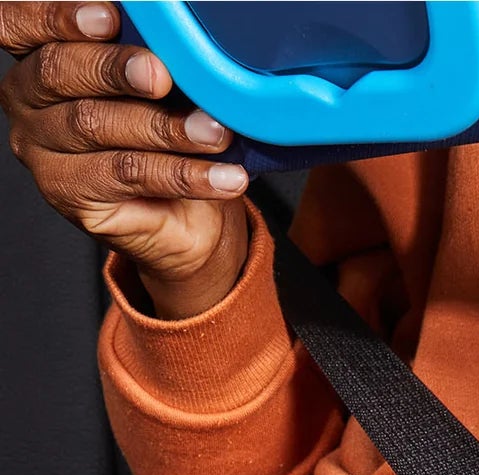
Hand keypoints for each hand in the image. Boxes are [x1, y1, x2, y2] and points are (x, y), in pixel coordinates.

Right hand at [0, 1, 247, 318]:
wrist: (186, 214)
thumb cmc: (165, 128)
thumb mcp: (157, 82)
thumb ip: (147, 53)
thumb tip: (176, 36)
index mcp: (38, 54)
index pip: (18, 23)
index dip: (55, 16)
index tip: (108, 16)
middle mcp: (27, 98)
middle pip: (57, 72)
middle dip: (114, 69)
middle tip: (161, 75)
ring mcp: (41, 148)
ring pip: (95, 125)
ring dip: (163, 128)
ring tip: (215, 133)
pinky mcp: (68, 193)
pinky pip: (128, 176)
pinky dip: (182, 174)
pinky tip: (222, 176)